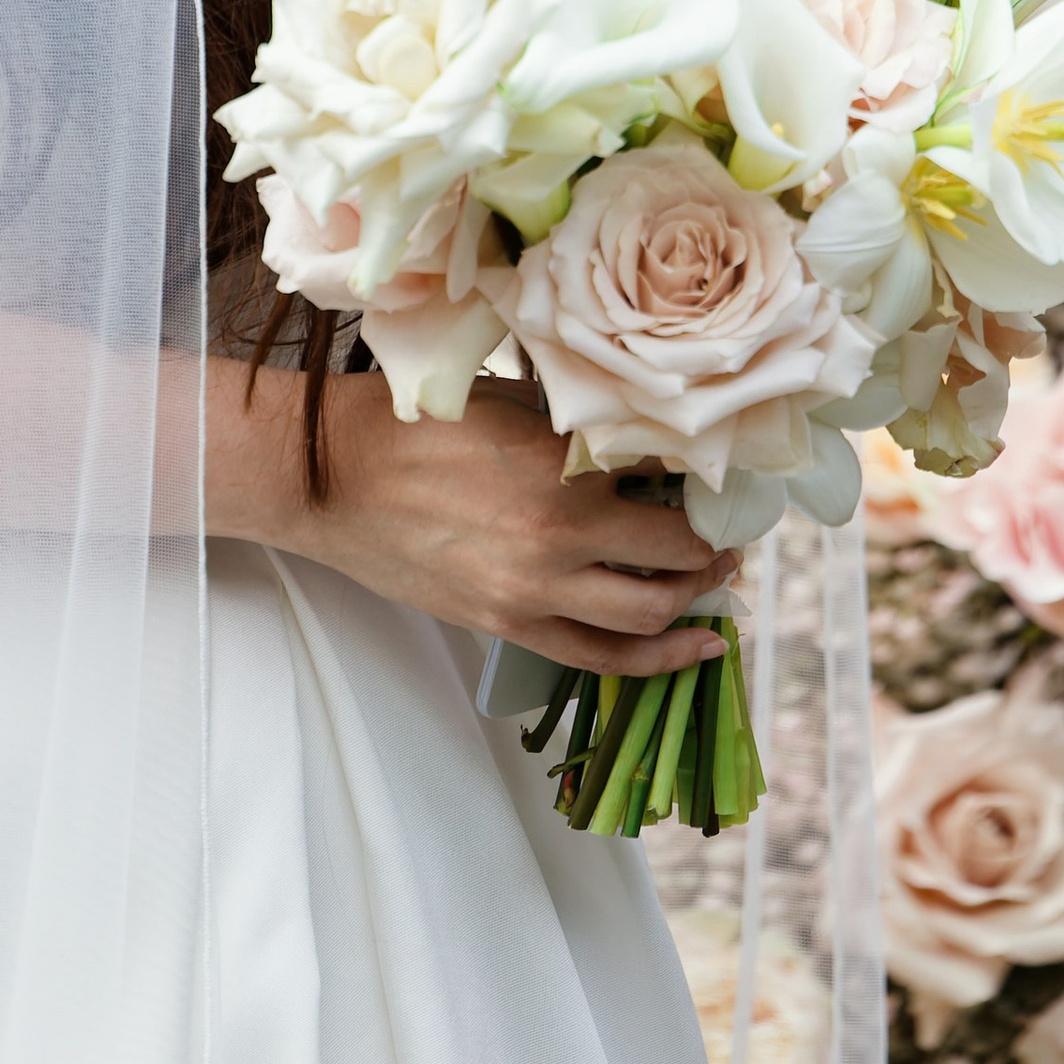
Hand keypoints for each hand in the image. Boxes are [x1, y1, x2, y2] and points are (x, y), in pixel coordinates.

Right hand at [290, 372, 737, 676]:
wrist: (334, 476)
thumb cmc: (416, 423)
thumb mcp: (512, 404)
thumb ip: (579, 432)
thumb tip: (644, 446)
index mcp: (562, 468)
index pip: (669, 484)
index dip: (706, 486)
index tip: (722, 482)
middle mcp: (559, 535)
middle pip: (674, 558)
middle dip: (713, 551)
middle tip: (729, 538)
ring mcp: (533, 590)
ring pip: (647, 616)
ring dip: (694, 603)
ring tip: (714, 589)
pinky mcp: (508, 625)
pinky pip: (600, 657)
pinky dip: (656, 659)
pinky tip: (694, 649)